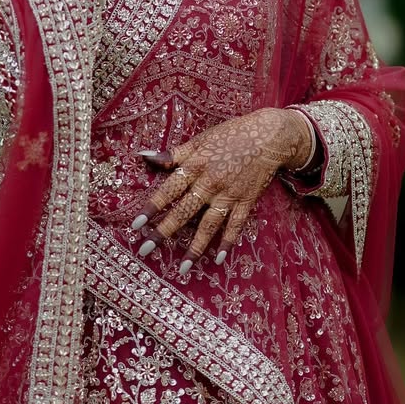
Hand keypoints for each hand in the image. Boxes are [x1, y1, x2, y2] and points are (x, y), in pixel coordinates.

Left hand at [131, 108, 313, 273]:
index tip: (136, 224)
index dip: (152, 207)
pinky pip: (235, 226)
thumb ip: (174, 153)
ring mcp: (229, 195)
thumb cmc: (231, 134)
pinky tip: (218, 259)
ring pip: (209, 225)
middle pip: (184, 212)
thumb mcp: (200, 140)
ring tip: (183, 268)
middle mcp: (210, 183)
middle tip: (146, 250)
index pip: (169, 190)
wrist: (269, 136)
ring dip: (195, 247)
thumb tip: (144, 157)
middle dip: (164, 232)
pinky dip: (227, 242)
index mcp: (195, 165)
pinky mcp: (246, 202)